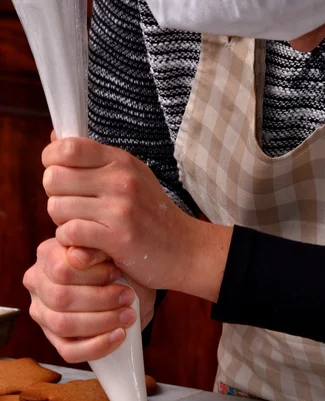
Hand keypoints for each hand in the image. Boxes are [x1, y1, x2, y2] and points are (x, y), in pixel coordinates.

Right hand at [23, 238, 155, 362]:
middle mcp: (37, 284)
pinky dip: (97, 346)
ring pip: (63, 325)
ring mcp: (43, 314)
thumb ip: (95, 248)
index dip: (92, 274)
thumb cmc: (117, 265)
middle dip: (100, 300)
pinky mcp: (55, 339)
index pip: (60, 269)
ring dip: (101, 322)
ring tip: (128, 316)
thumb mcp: (111, 249)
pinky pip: (69, 351)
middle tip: (128, 298)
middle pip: (61, 298)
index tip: (117, 273)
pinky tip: (119, 335)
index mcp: (47, 255)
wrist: (130, 286)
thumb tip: (78, 256)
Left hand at [42, 137, 231, 302]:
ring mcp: (120, 208)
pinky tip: (86, 244)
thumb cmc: (153, 216)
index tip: (62, 179)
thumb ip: (94, 161)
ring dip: (63, 222)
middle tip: (73, 209)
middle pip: (53, 179)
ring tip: (83, 228)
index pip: (66, 147)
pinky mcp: (118, 237)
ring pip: (57, 207)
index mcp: (121, 161)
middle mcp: (120, 180)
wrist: (186, 250)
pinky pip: (69, 232)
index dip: (52, 162)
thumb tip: (53, 139)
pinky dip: (70, 241)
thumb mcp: (131, 177)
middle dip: (56, 197)